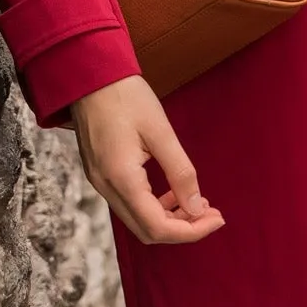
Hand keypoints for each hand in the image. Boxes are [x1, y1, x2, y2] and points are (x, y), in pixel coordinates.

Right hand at [70, 74, 226, 245]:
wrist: (89, 75)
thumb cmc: (125, 96)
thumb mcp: (160, 130)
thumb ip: (180, 172)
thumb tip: (197, 207)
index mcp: (121, 178)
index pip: (158, 227)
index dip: (191, 231)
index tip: (217, 218)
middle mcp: (106, 187)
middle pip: (147, 231)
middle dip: (182, 228)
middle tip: (210, 212)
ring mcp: (99, 182)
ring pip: (137, 220)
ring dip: (168, 219)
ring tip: (196, 202)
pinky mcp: (100, 173)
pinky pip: (128, 204)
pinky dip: (153, 206)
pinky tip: (170, 191)